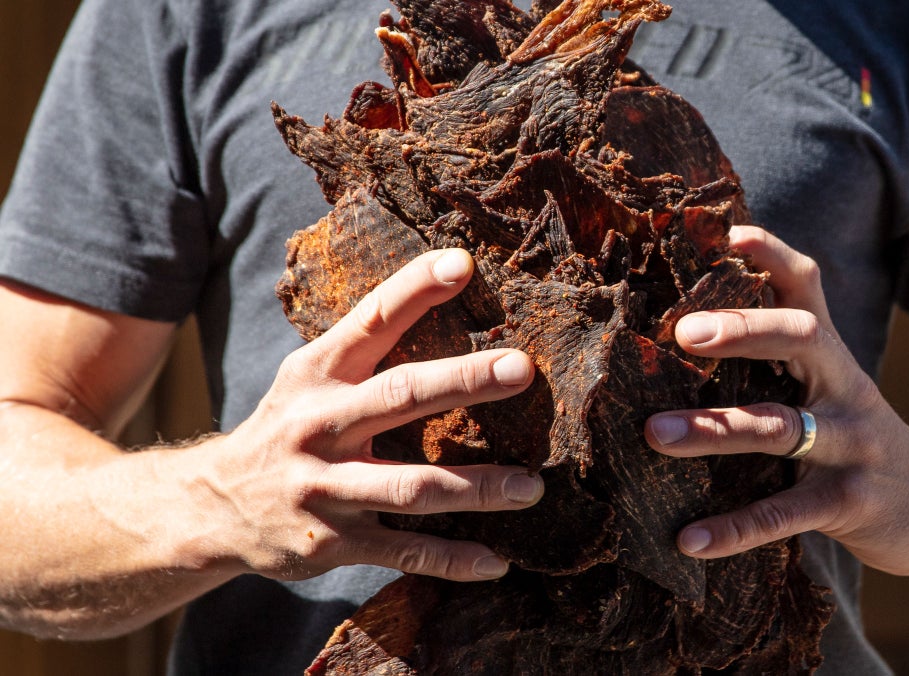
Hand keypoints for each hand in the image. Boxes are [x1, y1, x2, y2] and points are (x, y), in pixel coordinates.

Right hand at [204, 249, 543, 581]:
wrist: (212, 507)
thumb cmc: (288, 426)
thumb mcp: (311, 378)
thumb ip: (368, 347)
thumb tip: (448, 292)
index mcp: (317, 374)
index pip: (370, 320)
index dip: (415, 289)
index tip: (464, 263)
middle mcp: (319, 426)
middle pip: (399, 397)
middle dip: (463, 381)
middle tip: (521, 368)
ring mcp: (324, 488)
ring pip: (411, 487)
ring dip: (477, 487)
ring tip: (532, 486)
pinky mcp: (333, 543)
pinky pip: (403, 552)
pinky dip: (452, 560)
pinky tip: (496, 561)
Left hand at [644, 226, 908, 577]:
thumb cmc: (861, 442)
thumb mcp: (834, 392)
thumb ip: (782, 362)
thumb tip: (695, 324)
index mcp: (833, 357)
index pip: (807, 287)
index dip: (772, 255)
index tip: (728, 234)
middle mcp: (845, 390)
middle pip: (801, 338)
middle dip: (744, 328)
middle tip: (683, 331)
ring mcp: (852, 446)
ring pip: (780, 427)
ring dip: (714, 429)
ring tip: (653, 434)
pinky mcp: (851, 503)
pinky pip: (783, 515)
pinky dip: (733, 529)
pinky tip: (688, 540)